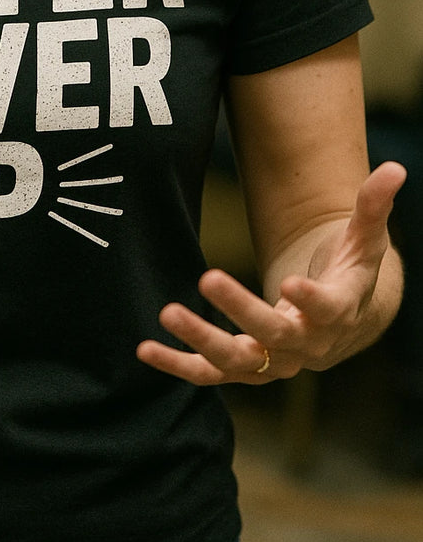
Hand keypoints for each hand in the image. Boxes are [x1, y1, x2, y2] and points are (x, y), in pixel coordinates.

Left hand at [136, 161, 405, 384]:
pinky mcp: (244, 367)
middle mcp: (305, 344)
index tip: (291, 281)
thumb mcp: (364, 241)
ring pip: (237, 360)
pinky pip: (209, 373)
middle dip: (241, 309)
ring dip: (201, 339)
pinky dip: (178, 366)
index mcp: (336, 312)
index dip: (311, 299)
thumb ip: (373, 207)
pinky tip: (145, 349)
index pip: (326, 309)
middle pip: (273, 334)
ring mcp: (272, 360)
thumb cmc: (349, 273)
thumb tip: (396, 168)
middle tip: (208, 276)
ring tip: (166, 312)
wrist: (338, 322)